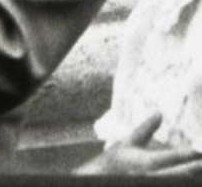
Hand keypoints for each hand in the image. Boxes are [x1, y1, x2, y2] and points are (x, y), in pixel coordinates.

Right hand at [78, 113, 201, 174]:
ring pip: (177, 180)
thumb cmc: (115, 162)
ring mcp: (152, 183)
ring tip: (196, 169)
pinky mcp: (151, 186)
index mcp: (149, 162)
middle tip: (201, 162)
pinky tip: (183, 175)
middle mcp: (153, 175)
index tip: (199, 151)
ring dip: (187, 174)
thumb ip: (146, 130)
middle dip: (194, 168)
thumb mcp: (129, 143)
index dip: (191, 154)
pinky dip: (178, 179)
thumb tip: (159, 113)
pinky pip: (170, 184)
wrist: (101, 178)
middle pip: (182, 173)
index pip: (176, 157)